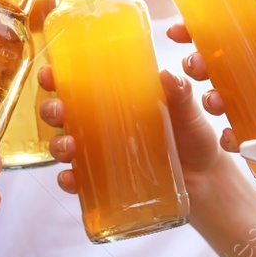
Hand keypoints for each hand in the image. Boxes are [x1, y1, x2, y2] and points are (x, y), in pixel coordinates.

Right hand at [38, 67, 236, 204]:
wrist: (206, 179)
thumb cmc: (193, 137)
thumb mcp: (189, 112)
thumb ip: (181, 95)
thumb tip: (169, 75)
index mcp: (115, 99)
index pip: (77, 82)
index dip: (56, 76)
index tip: (49, 74)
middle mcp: (100, 125)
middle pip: (62, 113)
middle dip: (50, 110)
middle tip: (58, 111)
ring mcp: (101, 155)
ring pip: (64, 146)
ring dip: (57, 145)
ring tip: (69, 147)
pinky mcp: (106, 183)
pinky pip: (79, 182)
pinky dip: (69, 181)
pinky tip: (71, 179)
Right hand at [168, 0, 255, 127]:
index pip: (224, 31)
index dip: (197, 30)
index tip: (177, 31)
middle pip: (219, 69)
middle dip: (197, 67)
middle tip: (193, 66)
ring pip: (230, 103)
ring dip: (213, 102)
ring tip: (213, 99)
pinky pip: (255, 138)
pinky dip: (238, 139)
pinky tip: (232, 136)